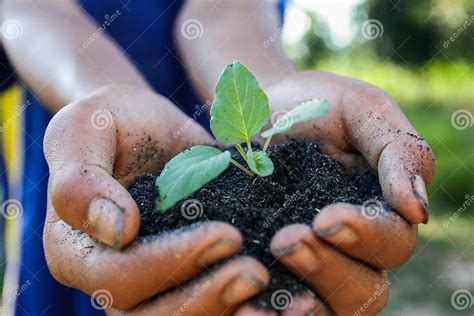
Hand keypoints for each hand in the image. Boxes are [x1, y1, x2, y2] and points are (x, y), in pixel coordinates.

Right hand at [43, 85, 268, 312]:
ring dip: (228, 314)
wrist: (144, 124)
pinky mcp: (185, 272)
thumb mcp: (82, 130)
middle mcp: (111, 276)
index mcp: (75, 251)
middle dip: (206, 299)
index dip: (168, 264)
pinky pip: (212, 305)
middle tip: (255, 273)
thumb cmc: (111, 121)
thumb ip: (80, 179)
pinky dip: (244, 308)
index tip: (225, 233)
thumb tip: (115, 230)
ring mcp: (151, 280)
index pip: (117, 278)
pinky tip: (287, 300)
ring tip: (275, 296)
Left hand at [241, 70, 434, 314]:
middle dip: (328, 268)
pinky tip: (246, 305)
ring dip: (303, 294)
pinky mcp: (270, 265)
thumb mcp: (362, 111)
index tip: (326, 218)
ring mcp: (310, 261)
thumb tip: (417, 210)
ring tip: (267, 262)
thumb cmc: (314, 104)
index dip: (365, 237)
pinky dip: (268, 309)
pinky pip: (279, 301)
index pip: (392, 243)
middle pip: (363, 288)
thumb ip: (399, 152)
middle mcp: (351, 247)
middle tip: (287, 240)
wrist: (253, 109)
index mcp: (381, 212)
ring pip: (326, 306)